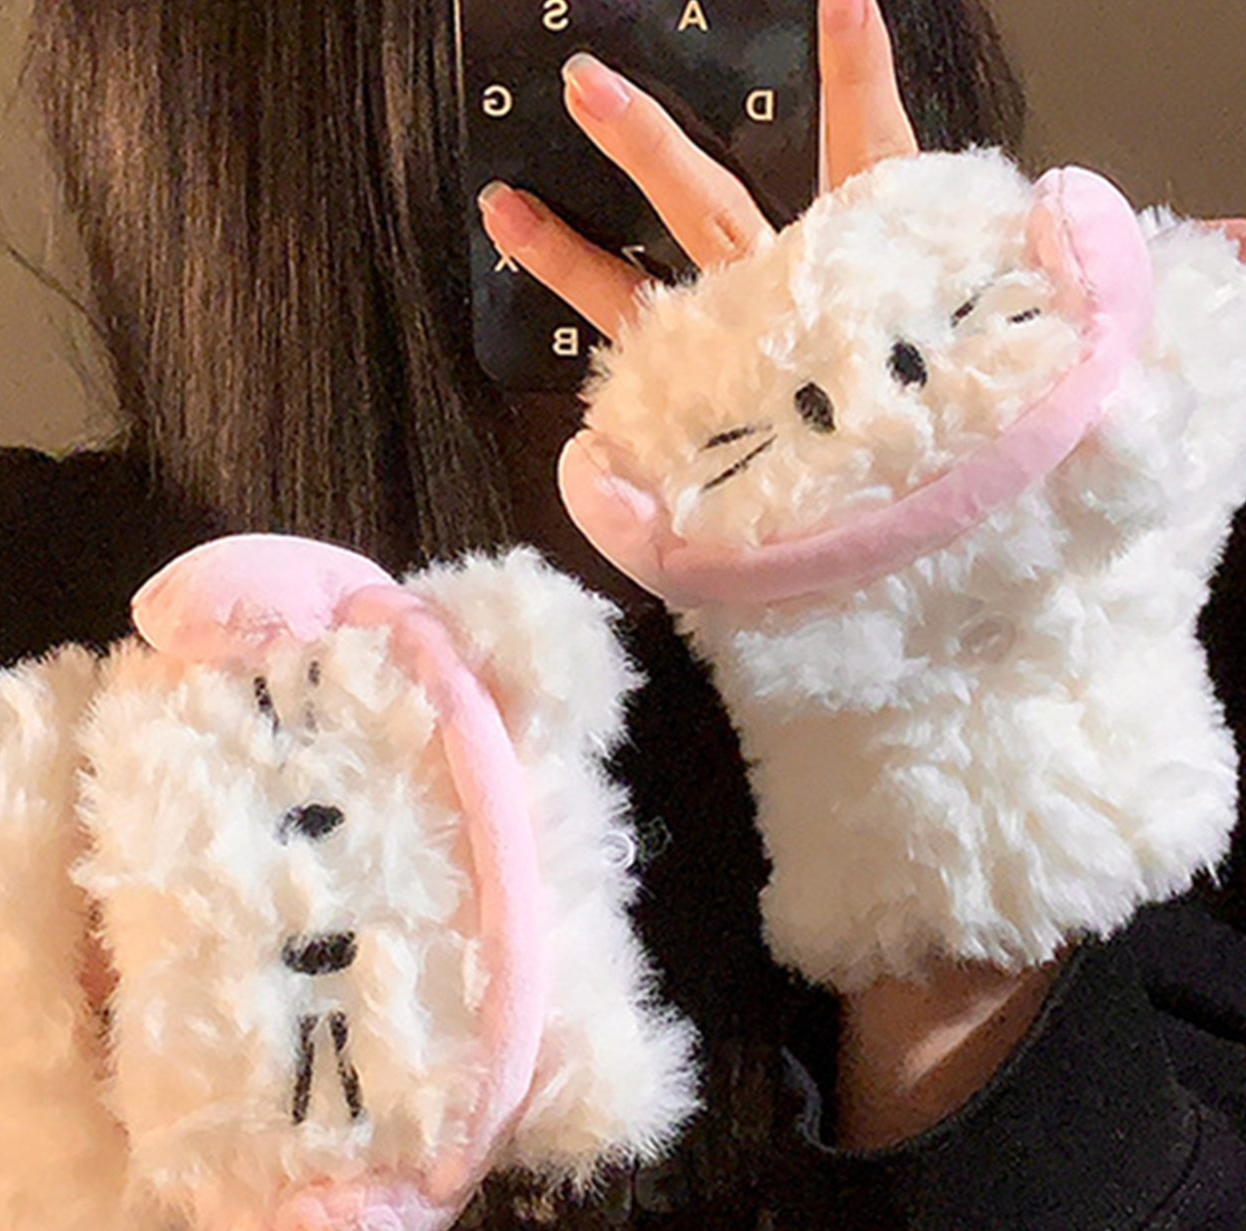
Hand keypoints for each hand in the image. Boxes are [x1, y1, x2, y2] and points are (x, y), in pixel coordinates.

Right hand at [478, 4, 1064, 1148]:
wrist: (965, 704)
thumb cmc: (1038, 562)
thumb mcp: (1124, 432)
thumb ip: (1153, 322)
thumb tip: (1236, 219)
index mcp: (900, 307)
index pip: (881, 163)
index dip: (860, 73)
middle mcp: (812, 351)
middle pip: (722, 213)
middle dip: (657, 140)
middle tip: (584, 73)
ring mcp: (747, 422)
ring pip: (647, 311)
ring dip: (579, 248)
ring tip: (508, 183)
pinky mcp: (706, 496)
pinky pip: (634, 435)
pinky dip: (586, 396)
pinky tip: (532, 359)